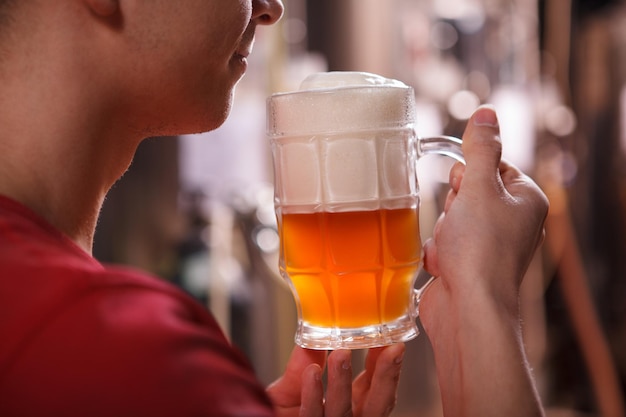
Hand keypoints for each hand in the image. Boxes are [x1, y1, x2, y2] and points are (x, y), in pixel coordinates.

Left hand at [266, 344, 404, 416]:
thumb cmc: (278, 413)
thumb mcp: (292, 386)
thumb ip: (304, 362)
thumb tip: (314, 329)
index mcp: (350, 407)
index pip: (377, 387)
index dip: (388, 366)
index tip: (394, 342)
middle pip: (377, 405)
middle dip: (386, 377)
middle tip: (388, 348)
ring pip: (345, 412)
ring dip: (344, 382)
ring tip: (341, 354)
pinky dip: (313, 395)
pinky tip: (312, 373)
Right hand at [418, 105, 547, 416]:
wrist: (468, 309)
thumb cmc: (479, 250)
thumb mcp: (480, 188)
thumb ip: (481, 149)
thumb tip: (486, 113)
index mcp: (526, 201)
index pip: (494, 166)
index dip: (471, 174)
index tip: (465, 189)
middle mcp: (513, 223)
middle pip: (470, 191)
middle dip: (454, 205)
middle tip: (458, 222)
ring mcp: (489, 246)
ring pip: (452, 218)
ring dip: (443, 229)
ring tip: (450, 247)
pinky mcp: (468, 265)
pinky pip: (443, 243)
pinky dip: (437, 250)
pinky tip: (442, 263)